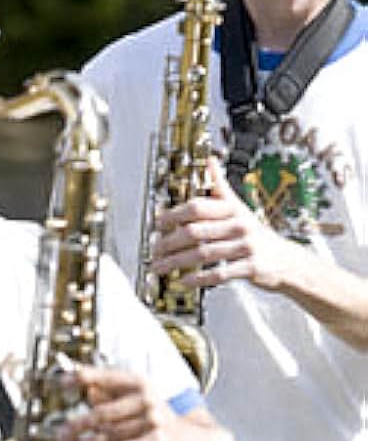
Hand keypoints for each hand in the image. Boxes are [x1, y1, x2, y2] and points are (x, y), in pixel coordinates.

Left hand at [58, 364, 177, 440]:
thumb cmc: (150, 421)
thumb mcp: (129, 403)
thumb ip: (105, 395)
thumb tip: (79, 383)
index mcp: (137, 382)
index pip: (106, 376)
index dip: (83, 378)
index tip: (61, 382)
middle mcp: (147, 397)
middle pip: (104, 412)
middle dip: (78, 425)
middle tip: (59, 436)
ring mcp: (155, 419)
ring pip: (111, 434)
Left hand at [150, 156, 291, 293]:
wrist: (286, 260)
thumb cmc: (255, 233)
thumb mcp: (239, 208)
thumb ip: (220, 188)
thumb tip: (209, 159)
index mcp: (233, 208)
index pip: (198, 207)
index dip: (174, 214)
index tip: (158, 223)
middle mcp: (240, 224)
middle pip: (196, 232)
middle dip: (170, 242)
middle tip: (155, 250)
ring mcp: (246, 246)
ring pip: (203, 254)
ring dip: (177, 262)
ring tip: (160, 267)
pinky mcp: (250, 267)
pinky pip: (219, 273)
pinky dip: (199, 279)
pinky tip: (184, 281)